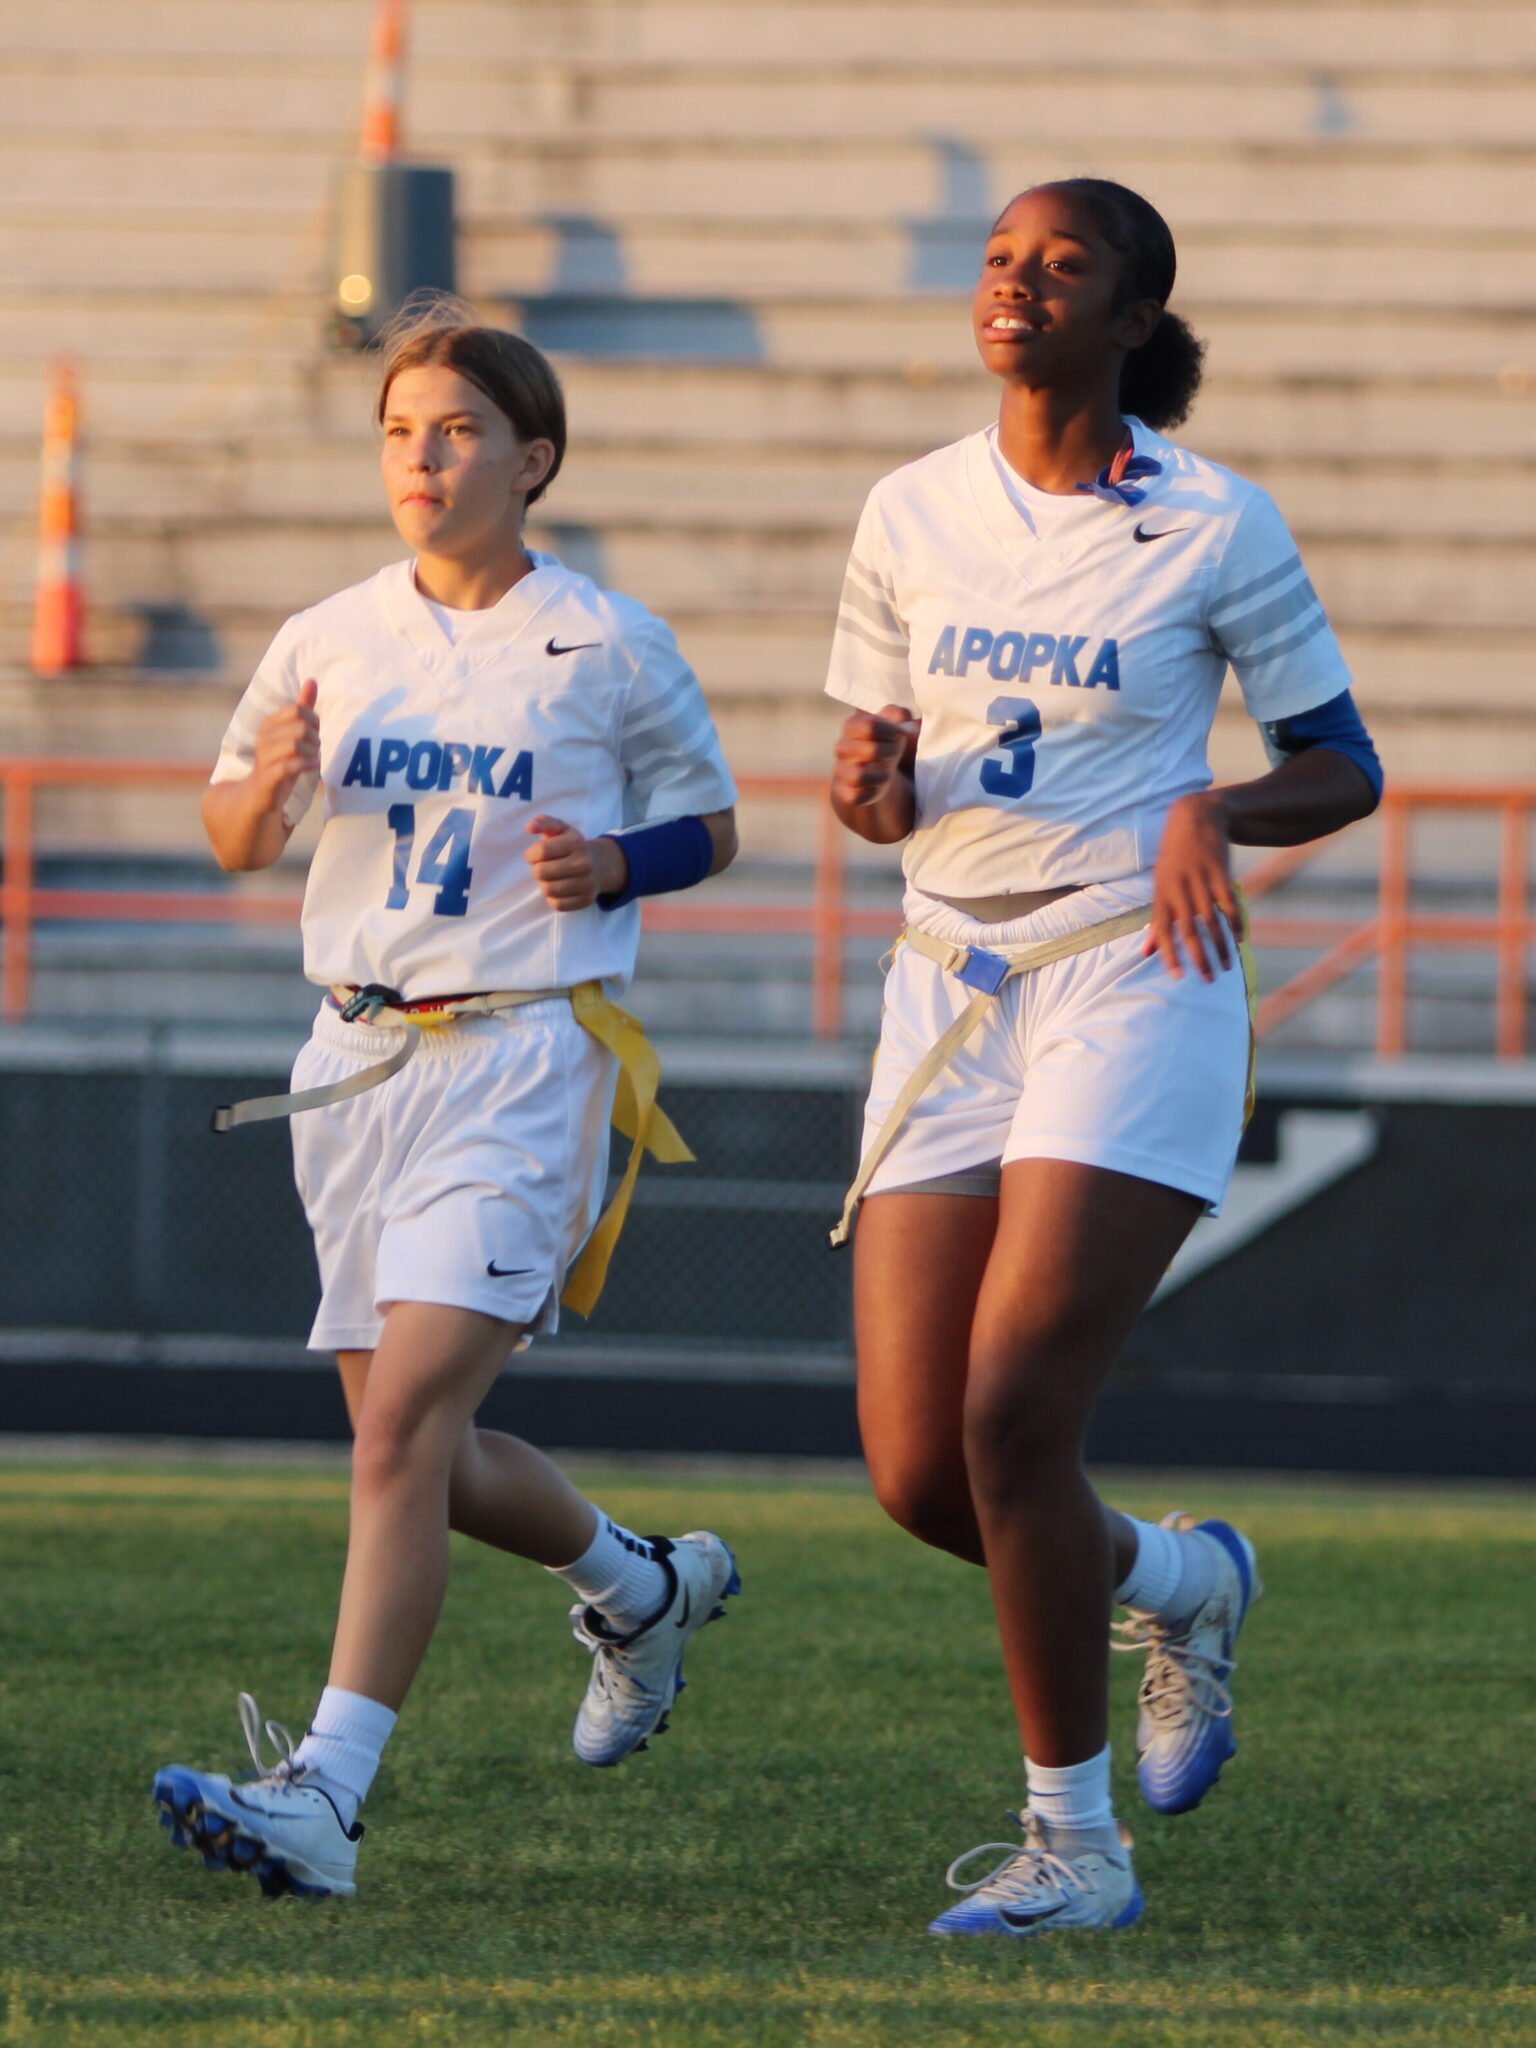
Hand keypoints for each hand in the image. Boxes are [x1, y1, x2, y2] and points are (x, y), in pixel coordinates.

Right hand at [252, 678, 318, 819]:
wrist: (258, 795)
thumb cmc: (280, 761)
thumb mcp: (292, 733)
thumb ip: (302, 708)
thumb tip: (312, 680)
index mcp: (270, 724)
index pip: (299, 709)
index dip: (314, 720)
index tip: (315, 732)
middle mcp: (264, 737)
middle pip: (301, 726)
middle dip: (316, 738)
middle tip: (316, 748)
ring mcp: (264, 757)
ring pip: (296, 744)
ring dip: (313, 752)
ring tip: (314, 758)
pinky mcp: (268, 778)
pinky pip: (289, 766)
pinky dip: (306, 765)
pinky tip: (313, 766)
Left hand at [525, 814, 627, 911]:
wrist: (600, 866)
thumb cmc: (572, 846)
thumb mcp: (561, 829)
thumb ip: (544, 823)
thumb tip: (529, 827)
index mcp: (576, 843)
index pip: (541, 851)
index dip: (531, 854)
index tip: (535, 855)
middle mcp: (584, 864)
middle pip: (541, 872)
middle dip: (537, 869)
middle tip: (544, 866)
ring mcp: (586, 884)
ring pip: (548, 889)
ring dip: (544, 884)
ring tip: (551, 877)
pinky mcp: (585, 901)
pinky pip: (557, 904)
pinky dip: (553, 898)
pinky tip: (559, 888)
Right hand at [831, 705, 918, 808]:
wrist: (872, 776)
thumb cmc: (884, 746)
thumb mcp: (893, 727)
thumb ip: (899, 715)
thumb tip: (904, 719)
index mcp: (852, 725)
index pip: (870, 725)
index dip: (891, 731)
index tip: (899, 734)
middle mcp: (842, 747)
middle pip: (871, 751)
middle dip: (891, 752)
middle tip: (896, 753)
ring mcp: (841, 770)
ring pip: (858, 776)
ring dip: (881, 775)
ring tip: (887, 772)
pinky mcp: (843, 792)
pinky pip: (856, 796)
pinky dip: (871, 792)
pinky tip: (876, 786)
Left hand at [1144, 791, 1242, 981]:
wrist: (1194, 816)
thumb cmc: (1174, 858)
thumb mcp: (1160, 886)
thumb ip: (1156, 921)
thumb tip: (1145, 952)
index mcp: (1161, 894)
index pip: (1163, 931)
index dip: (1169, 955)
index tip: (1179, 977)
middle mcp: (1179, 889)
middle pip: (1189, 931)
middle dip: (1199, 958)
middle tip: (1209, 980)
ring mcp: (1199, 880)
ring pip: (1211, 921)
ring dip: (1221, 946)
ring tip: (1228, 966)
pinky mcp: (1219, 872)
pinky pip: (1229, 903)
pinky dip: (1236, 922)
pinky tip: (1241, 939)